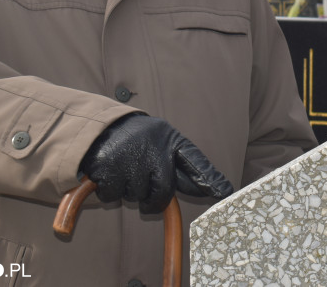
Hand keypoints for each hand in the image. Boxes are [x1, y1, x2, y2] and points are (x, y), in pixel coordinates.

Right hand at [80, 114, 232, 213]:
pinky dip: (110, 191)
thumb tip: (202, 191)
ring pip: (136, 196)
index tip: (225, 192)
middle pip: (163, 191)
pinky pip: (113, 195)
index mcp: (170, 140)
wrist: (100, 125)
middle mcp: (154, 148)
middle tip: (147, 197)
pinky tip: (110, 173)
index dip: (210, 178)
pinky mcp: (109, 167)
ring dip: (130, 192)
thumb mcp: (160, 143)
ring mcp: (131, 158)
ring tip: (125, 170)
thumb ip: (176, 167)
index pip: (195, 161)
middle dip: (154, 201)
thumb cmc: (137, 140)